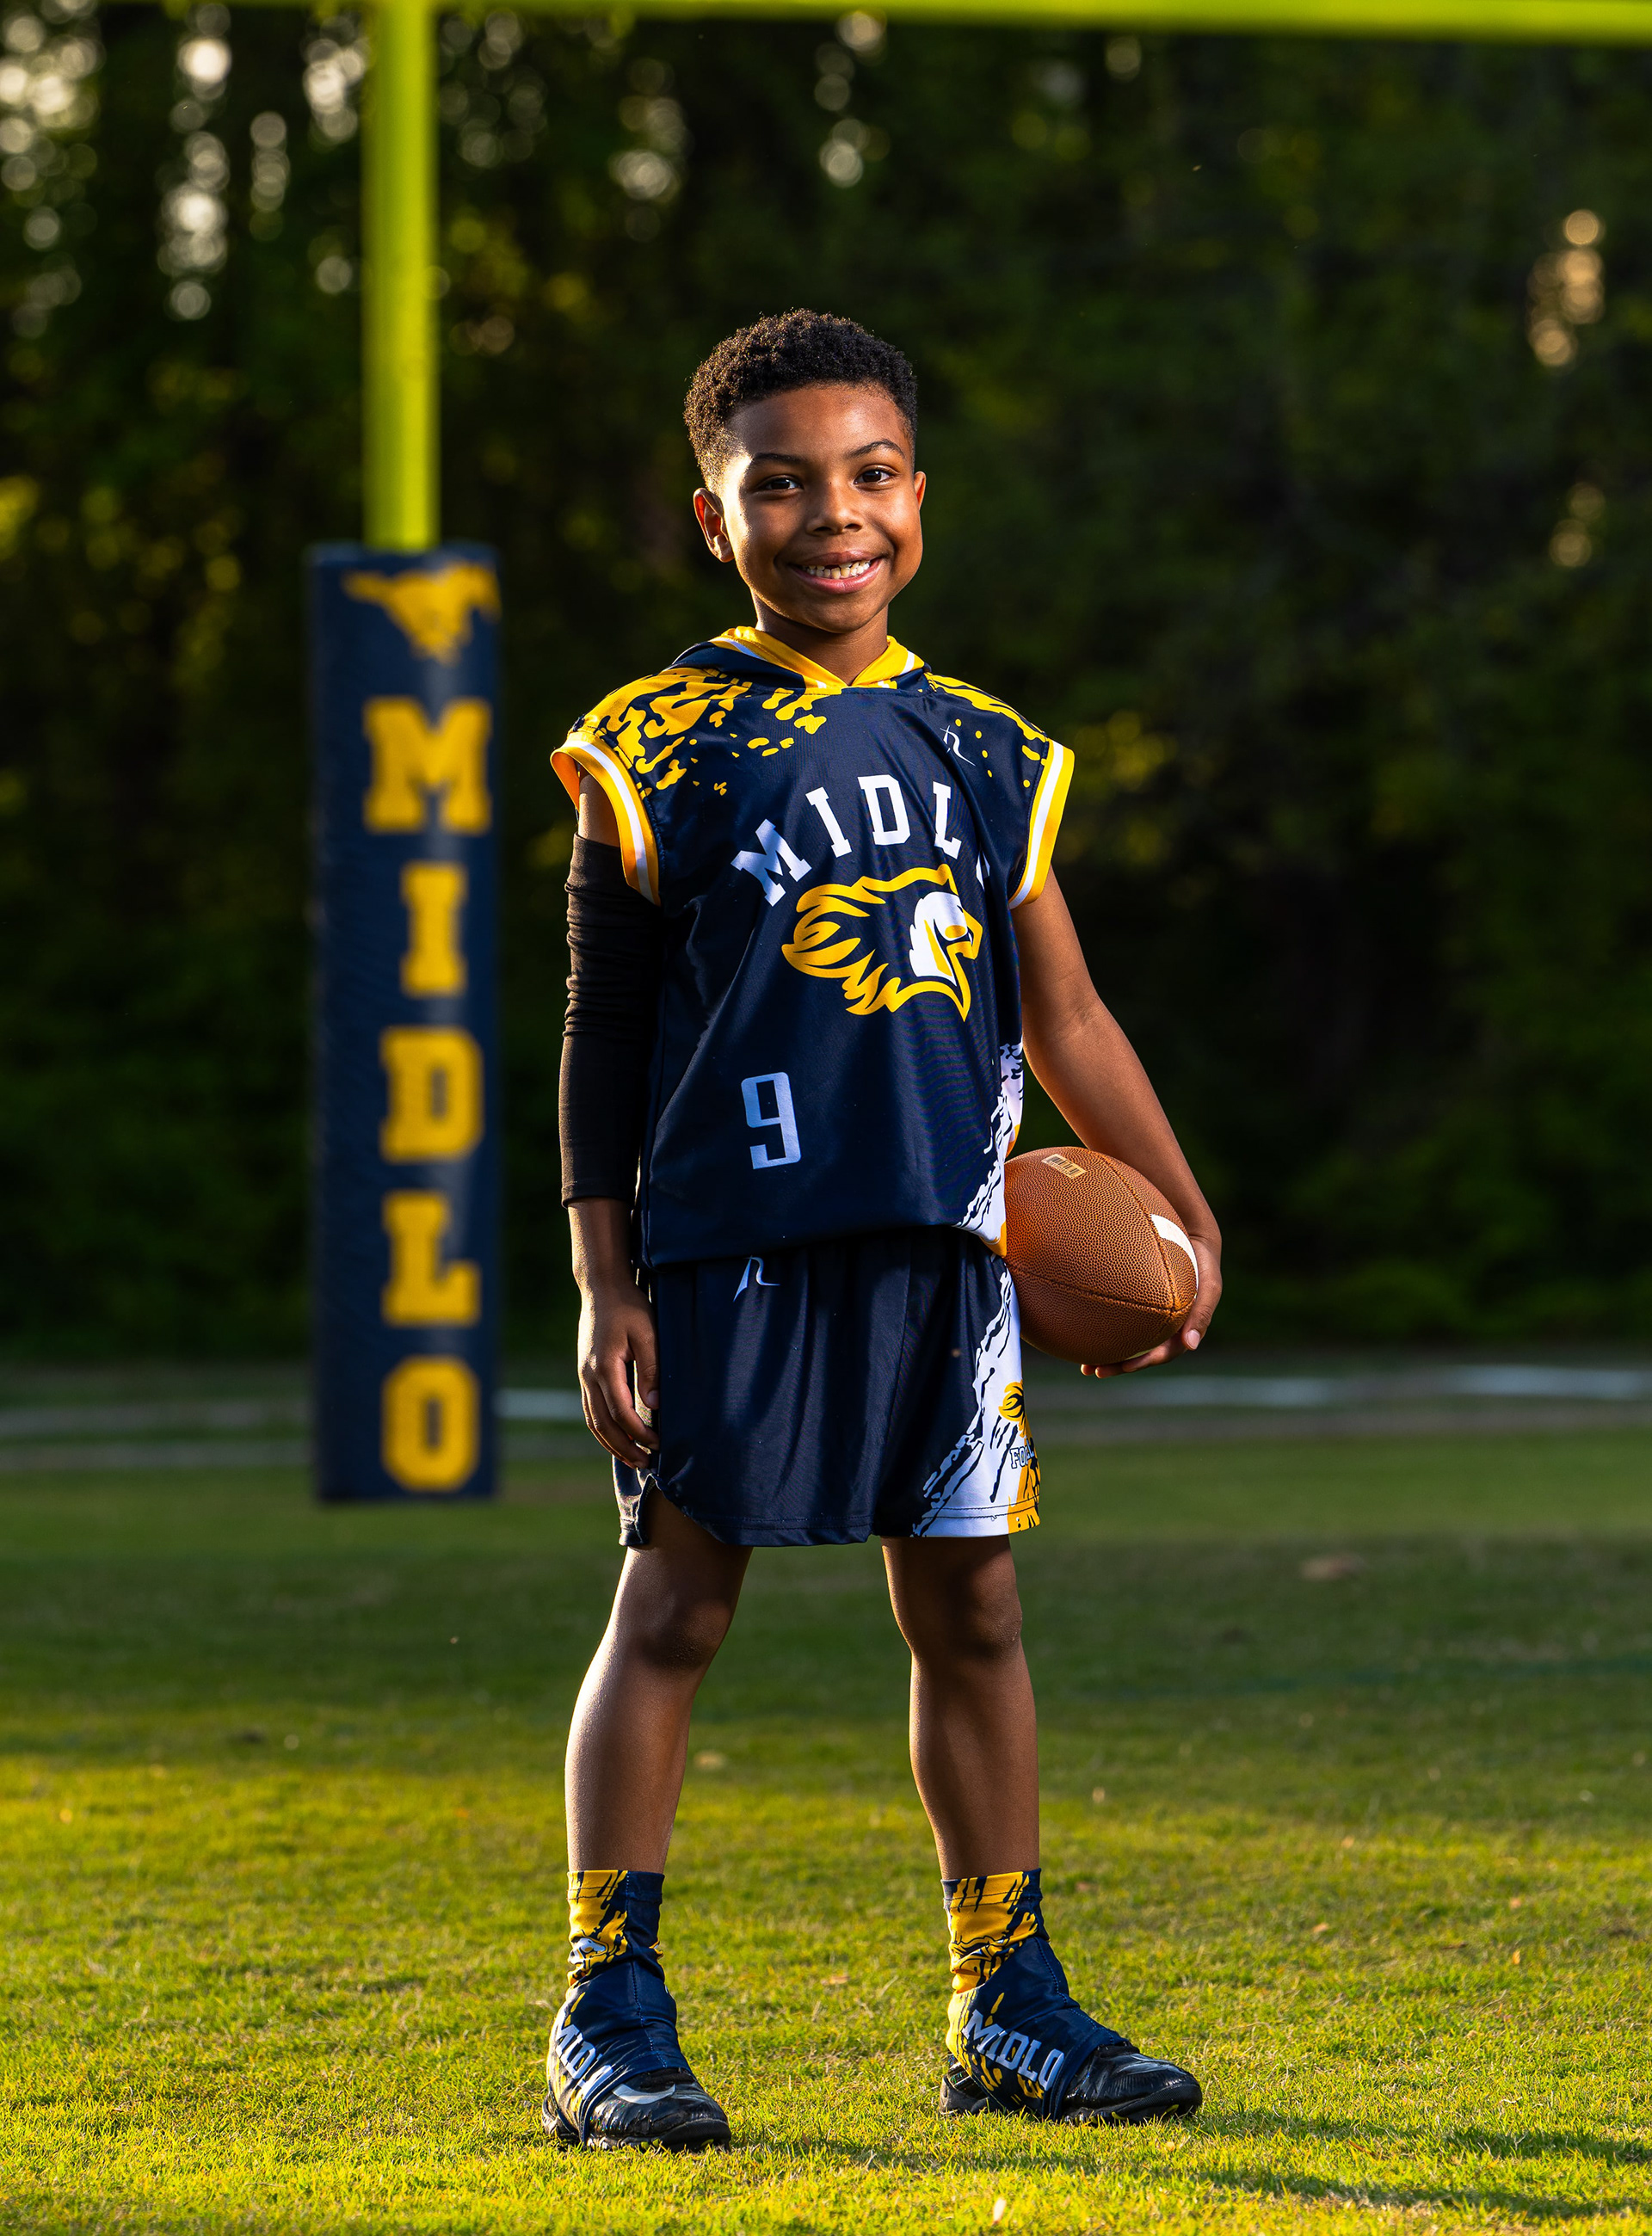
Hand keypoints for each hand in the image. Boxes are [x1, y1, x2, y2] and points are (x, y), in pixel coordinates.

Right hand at [577, 1274, 660, 1464]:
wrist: (601, 1287)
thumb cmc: (629, 1307)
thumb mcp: (647, 1333)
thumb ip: (651, 1370)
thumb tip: (655, 1406)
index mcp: (604, 1367)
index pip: (621, 1412)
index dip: (639, 1432)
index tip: (658, 1443)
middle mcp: (588, 1375)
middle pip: (603, 1424)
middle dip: (625, 1447)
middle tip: (646, 1463)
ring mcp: (583, 1375)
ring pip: (593, 1420)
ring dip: (612, 1443)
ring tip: (633, 1459)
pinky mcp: (585, 1373)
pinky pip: (590, 1409)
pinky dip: (602, 1429)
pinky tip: (617, 1437)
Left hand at [1080, 1229, 1222, 1378]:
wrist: (1194, 1240)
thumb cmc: (1204, 1265)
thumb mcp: (1209, 1287)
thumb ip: (1202, 1314)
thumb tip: (1191, 1346)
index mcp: (1182, 1332)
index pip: (1162, 1353)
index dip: (1144, 1362)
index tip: (1125, 1367)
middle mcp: (1165, 1330)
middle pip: (1141, 1354)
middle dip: (1119, 1365)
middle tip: (1096, 1371)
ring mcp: (1151, 1319)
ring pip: (1127, 1342)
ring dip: (1107, 1355)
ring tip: (1084, 1366)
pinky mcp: (1139, 1306)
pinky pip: (1120, 1322)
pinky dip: (1104, 1330)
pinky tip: (1084, 1333)